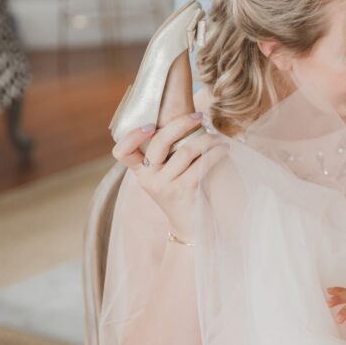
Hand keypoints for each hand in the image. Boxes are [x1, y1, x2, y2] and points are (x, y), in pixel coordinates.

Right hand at [112, 112, 226, 240]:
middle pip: (158, 143)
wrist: (191, 228)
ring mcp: (164, 186)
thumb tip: (185, 119)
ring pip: (184, 151)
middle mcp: (148, 179)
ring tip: (218, 139)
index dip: (131, 136)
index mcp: (140, 173)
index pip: (122, 152)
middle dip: (181, 124)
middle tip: (198, 116)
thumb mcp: (166, 176)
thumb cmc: (182, 194)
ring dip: (206, 140)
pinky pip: (201, 164)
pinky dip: (215, 154)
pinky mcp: (183, 191)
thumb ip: (166, 156)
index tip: (151, 126)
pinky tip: (224, 151)